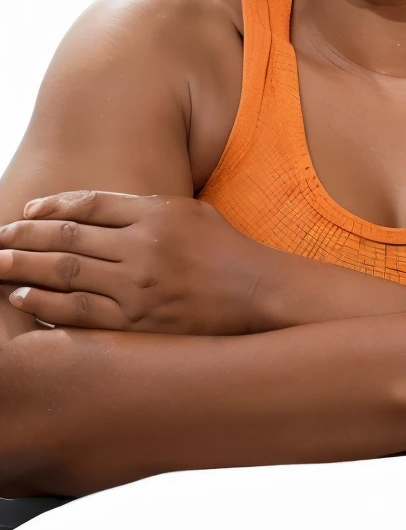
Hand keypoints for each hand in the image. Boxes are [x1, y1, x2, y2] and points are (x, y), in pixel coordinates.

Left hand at [0, 190, 286, 334]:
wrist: (258, 295)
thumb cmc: (226, 251)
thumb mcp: (188, 211)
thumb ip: (142, 207)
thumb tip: (94, 209)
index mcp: (153, 215)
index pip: (88, 205)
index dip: (51, 207)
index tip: (25, 212)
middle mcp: (141, 249)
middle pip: (67, 238)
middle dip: (24, 238)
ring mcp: (138, 289)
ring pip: (66, 274)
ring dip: (24, 269)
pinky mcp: (138, 324)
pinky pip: (81, 314)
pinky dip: (46, 307)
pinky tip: (22, 300)